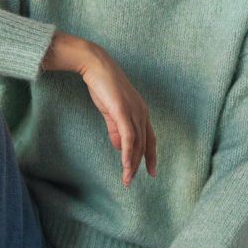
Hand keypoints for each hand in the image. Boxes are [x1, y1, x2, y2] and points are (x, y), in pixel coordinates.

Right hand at [78, 46, 157, 186]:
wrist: (95, 66)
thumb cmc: (102, 86)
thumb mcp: (111, 111)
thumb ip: (116, 129)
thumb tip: (120, 147)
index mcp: (141, 112)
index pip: (149, 138)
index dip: (151, 156)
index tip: (151, 172)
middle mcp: (142, 112)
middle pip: (144, 144)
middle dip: (138, 164)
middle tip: (129, 181)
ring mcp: (134, 111)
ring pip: (137, 144)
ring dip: (132, 163)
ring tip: (126, 178)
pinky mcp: (123, 111)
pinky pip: (129, 137)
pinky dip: (128, 153)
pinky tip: (125, 165)